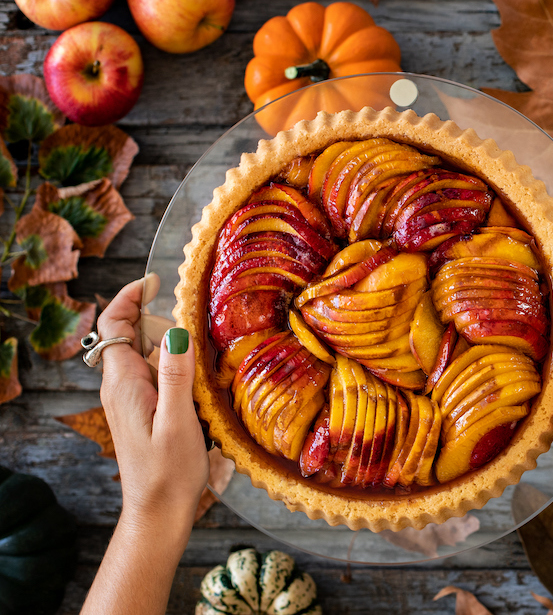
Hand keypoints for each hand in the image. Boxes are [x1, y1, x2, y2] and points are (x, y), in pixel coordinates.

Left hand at [97, 276, 208, 526]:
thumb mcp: (178, 420)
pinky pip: (152, 370)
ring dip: (166, 336)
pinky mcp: (142, 408)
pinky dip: (170, 358)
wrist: (158, 510)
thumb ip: (176, 374)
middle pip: (129, 332)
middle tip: (194, 309)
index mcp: (123, 382)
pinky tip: (196, 367)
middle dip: (156, 313)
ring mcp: (130, 397)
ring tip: (201, 335)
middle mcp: (120, 385)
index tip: (155, 280)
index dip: (129, 296)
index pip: (114, 324)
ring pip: (142, 350)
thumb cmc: (169, 471)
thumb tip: (175, 330)